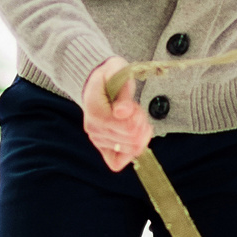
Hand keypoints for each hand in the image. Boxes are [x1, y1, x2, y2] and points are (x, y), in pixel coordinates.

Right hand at [80, 56, 153, 171]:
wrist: (96, 82)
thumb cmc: (110, 76)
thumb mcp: (118, 73)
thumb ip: (123, 93)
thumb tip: (123, 113)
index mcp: (95, 111)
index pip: (128, 128)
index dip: (139, 118)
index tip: (134, 106)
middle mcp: (94, 129)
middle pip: (133, 140)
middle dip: (142, 125)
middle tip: (136, 112)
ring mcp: (97, 140)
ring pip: (131, 150)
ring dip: (139, 135)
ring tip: (133, 121)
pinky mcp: (101, 147)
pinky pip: (117, 162)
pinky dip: (129, 152)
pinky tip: (131, 137)